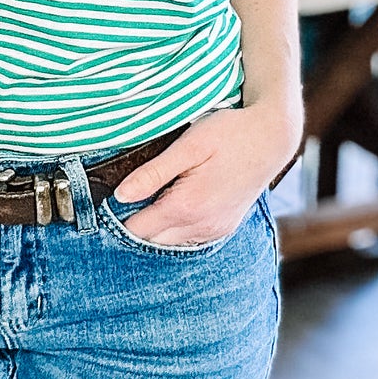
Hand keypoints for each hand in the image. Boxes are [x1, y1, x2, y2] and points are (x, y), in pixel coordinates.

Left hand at [112, 103, 301, 246]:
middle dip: (133, 226)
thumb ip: (153, 173)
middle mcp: (201, 226)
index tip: (105, 204)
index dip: (116, 219)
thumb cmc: (229, 134)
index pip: (137, 230)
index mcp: (187, 206)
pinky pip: (189, 240)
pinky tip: (171, 207)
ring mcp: (215, 230)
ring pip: (170, 244)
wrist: (272, 138)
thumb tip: (120, 195)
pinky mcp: (223, 228)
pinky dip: (174, 230)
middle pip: (151, 242)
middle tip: (122, 202)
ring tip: (146, 201)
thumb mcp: (188, 145)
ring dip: (154, 230)